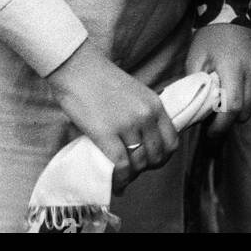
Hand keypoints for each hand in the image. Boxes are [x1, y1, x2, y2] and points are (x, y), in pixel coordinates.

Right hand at [45, 39, 178, 191]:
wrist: (78, 67)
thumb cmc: (101, 79)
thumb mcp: (134, 92)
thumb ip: (142, 113)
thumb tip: (141, 141)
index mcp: (155, 104)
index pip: (172, 141)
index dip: (163, 157)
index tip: (151, 161)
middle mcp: (146, 115)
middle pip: (156, 156)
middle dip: (146, 168)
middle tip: (133, 170)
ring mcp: (127, 124)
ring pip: (138, 163)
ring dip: (131, 175)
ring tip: (121, 176)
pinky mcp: (106, 133)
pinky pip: (121, 166)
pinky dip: (120, 179)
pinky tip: (115, 183)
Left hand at [185, 24, 250, 139]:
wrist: (234, 13)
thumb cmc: (210, 37)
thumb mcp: (196, 59)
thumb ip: (196, 87)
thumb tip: (193, 113)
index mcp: (233, 67)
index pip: (232, 107)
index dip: (221, 126)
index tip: (210, 133)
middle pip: (244, 112)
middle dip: (228, 120)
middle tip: (214, 116)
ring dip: (239, 107)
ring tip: (225, 96)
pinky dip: (248, 95)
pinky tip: (237, 84)